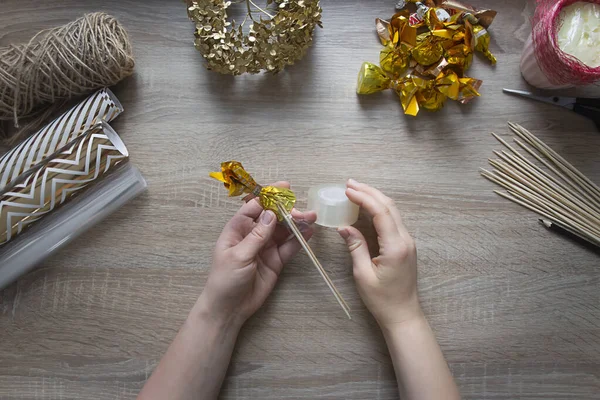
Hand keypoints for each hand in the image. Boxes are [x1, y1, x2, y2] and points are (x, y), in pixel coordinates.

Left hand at [199, 181, 316, 327]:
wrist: (229, 309)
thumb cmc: (225, 280)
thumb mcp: (239, 256)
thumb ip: (257, 235)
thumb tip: (271, 214)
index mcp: (238, 229)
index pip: (254, 207)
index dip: (269, 196)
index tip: (285, 188)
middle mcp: (253, 235)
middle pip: (273, 217)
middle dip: (288, 211)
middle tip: (302, 212)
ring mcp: (265, 248)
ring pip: (284, 231)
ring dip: (297, 223)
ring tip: (312, 218)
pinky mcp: (276, 261)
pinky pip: (289, 247)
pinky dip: (299, 240)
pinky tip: (309, 232)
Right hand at [337, 179, 421, 328]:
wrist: (403, 314)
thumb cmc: (382, 300)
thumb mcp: (363, 274)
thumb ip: (355, 247)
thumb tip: (344, 226)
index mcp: (396, 246)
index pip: (381, 212)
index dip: (364, 198)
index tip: (347, 190)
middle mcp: (405, 240)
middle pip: (389, 206)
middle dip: (369, 192)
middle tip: (349, 183)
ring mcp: (407, 241)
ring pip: (392, 211)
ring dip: (374, 198)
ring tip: (355, 190)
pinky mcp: (404, 245)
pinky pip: (392, 220)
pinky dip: (379, 209)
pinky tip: (366, 206)